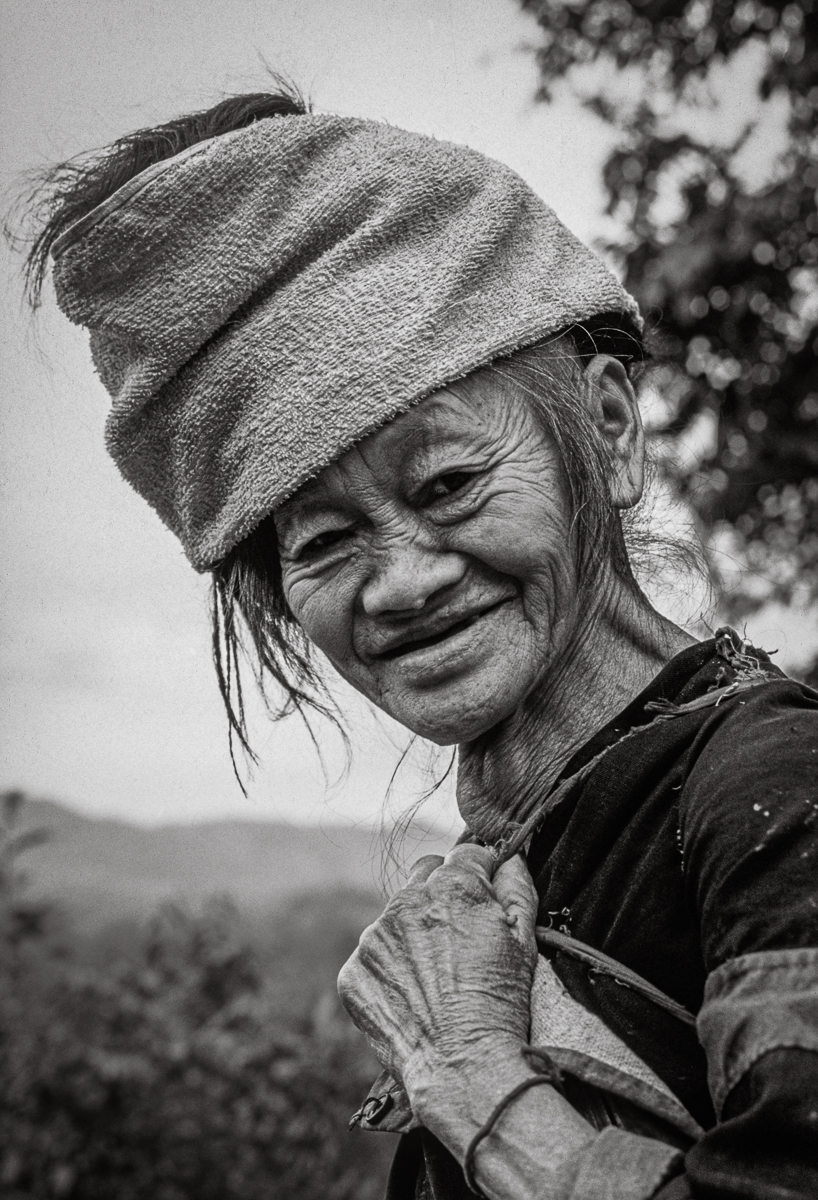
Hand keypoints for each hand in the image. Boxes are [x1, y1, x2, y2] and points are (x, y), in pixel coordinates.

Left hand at [337, 845, 537, 1107]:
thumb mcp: (525, 939)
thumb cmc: (503, 1002)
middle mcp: (406, 902)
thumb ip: (515, 886)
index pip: (465, 854)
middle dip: (443, 893)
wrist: (463, 1068)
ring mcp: (373, 938)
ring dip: (414, 932)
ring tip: (438, 976)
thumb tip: (509, 858)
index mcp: (452, 886)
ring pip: (396, 916)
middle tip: (461, 934)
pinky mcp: (353, 971)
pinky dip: (390, 969)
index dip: (480, 873)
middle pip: (425, 875)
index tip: (486, 895)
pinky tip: (414, 997)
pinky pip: (373, 957)